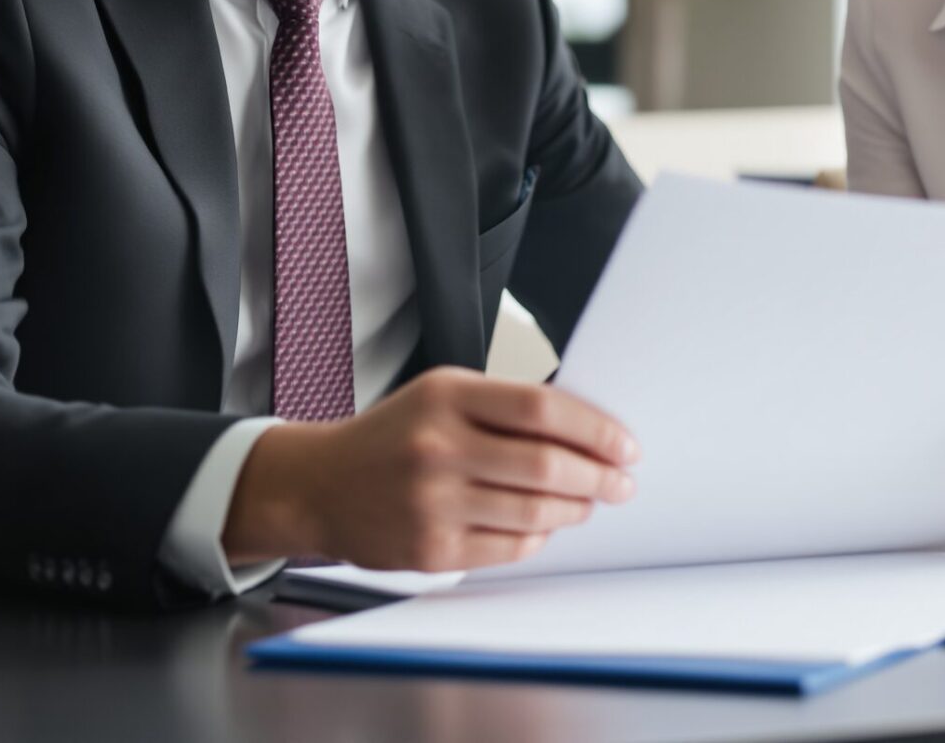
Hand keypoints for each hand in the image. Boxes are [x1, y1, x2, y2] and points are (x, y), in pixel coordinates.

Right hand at [224, 366, 638, 572]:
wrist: (320, 485)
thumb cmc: (393, 437)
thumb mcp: (441, 396)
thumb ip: (505, 407)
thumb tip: (587, 433)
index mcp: (446, 396)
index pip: (542, 409)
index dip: (595, 430)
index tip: (624, 445)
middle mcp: (437, 447)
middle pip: (546, 465)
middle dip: (598, 477)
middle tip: (620, 483)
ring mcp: (432, 502)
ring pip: (534, 512)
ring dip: (574, 510)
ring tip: (586, 503)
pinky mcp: (430, 549)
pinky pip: (509, 547)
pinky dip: (537, 537)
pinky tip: (542, 526)